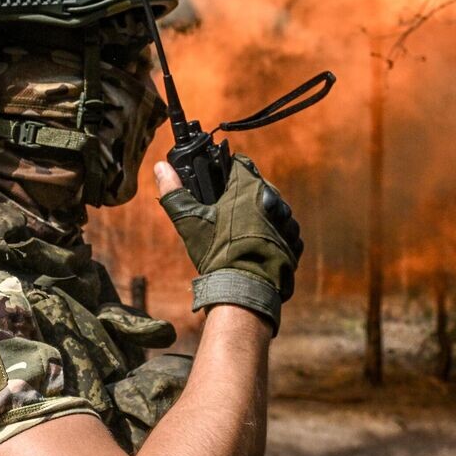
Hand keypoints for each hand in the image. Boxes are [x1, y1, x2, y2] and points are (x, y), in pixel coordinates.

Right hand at [155, 155, 302, 330]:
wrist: (244, 290)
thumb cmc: (217, 254)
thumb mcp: (189, 221)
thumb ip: (174, 191)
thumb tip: (159, 167)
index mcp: (249, 187)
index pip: (240, 164)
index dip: (227, 172)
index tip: (218, 186)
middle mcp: (274, 199)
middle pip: (257, 186)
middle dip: (242, 195)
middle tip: (225, 215)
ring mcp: (288, 221)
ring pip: (271, 208)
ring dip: (259, 215)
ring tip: (240, 235)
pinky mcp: (295, 241)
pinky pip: (283, 230)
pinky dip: (272, 235)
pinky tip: (256, 247)